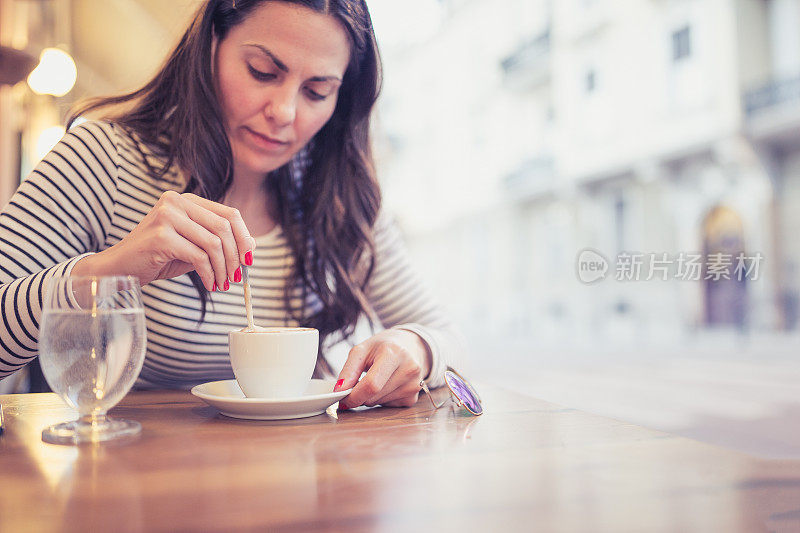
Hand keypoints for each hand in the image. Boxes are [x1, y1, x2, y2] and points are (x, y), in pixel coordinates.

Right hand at [73, 191, 254, 290]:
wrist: (119, 269)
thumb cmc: (157, 258)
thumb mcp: (193, 247)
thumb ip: (218, 242)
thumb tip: (252, 245)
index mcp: (186, 200)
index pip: (229, 214)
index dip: (244, 237)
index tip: (249, 259)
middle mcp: (176, 202)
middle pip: (224, 227)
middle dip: (236, 255)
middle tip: (238, 276)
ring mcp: (167, 217)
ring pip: (214, 243)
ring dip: (223, 268)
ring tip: (223, 283)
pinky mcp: (161, 236)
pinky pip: (199, 257)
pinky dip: (209, 274)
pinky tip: (210, 284)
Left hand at [335, 328, 431, 408]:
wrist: (410, 346)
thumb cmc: (384, 346)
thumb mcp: (362, 349)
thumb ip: (349, 369)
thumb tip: (339, 391)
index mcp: (395, 353)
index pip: (371, 384)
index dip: (353, 395)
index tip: (342, 398)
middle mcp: (409, 370)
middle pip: (373, 396)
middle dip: (359, 395)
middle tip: (358, 382)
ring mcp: (414, 386)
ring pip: (378, 403)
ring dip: (370, 397)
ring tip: (376, 379)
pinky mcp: (413, 398)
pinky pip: (387, 406)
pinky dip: (381, 399)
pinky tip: (386, 385)